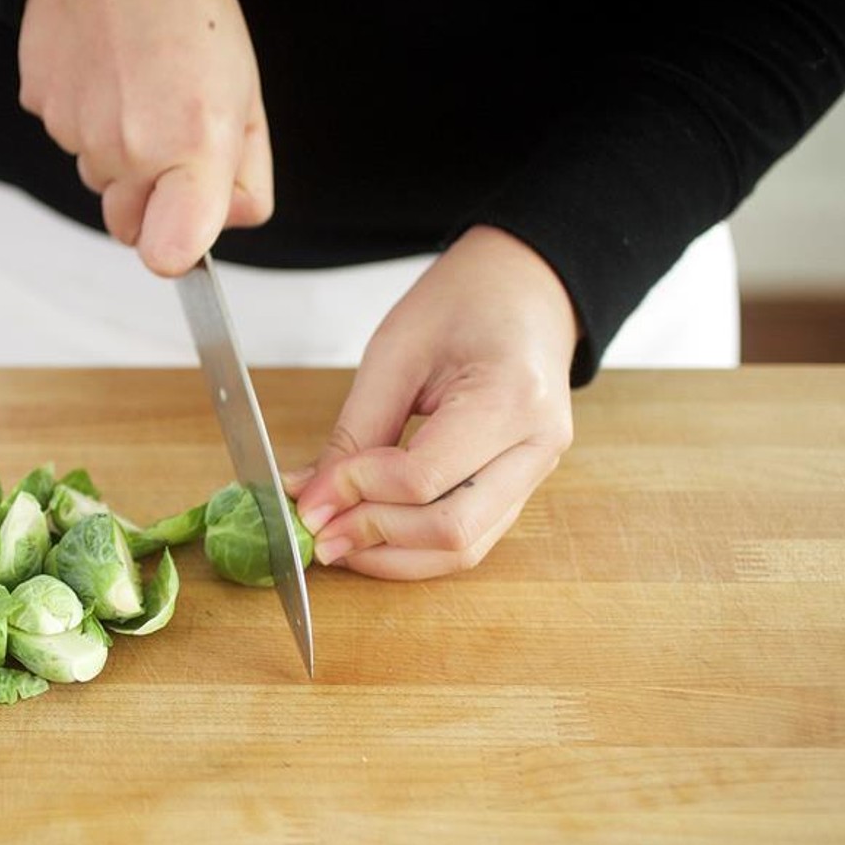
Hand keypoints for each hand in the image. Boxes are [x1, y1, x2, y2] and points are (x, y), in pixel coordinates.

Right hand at [17, 0, 272, 276]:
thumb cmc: (188, 6)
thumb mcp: (247, 94)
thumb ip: (246, 178)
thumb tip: (226, 222)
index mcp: (190, 146)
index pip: (169, 256)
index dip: (178, 253)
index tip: (185, 234)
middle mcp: (128, 148)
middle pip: (132, 227)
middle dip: (153, 198)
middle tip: (170, 130)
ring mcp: (77, 130)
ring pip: (101, 183)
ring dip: (120, 154)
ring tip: (139, 86)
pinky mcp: (41, 107)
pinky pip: (71, 143)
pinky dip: (88, 119)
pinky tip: (106, 72)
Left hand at [285, 226, 578, 579]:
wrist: (526, 288)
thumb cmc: (465, 302)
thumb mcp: (395, 353)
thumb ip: (354, 433)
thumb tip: (311, 499)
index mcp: (510, 397)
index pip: (423, 478)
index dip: (357, 494)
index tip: (308, 497)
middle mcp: (537, 446)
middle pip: (451, 530)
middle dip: (373, 538)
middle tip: (316, 533)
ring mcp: (537, 472)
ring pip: (464, 550)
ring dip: (392, 556)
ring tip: (336, 540)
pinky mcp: (522, 488)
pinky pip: (471, 538)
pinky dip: (415, 548)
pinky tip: (370, 534)